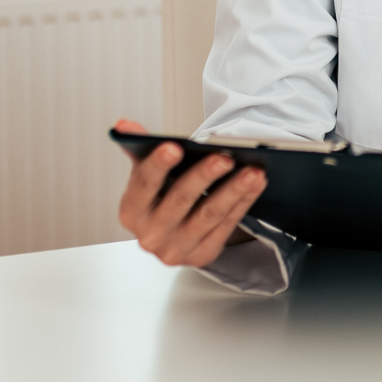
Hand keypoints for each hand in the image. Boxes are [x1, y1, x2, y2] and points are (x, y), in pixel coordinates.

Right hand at [115, 118, 266, 266]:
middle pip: (180, 200)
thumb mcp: (147, 176)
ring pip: (209, 215)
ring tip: (252, 170)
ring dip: (233, 190)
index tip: (173, 147)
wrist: (172, 235)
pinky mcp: (202, 255)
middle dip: (203, 176)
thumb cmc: (161, 199)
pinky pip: (227, 226)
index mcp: (132, 211)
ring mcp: (176, 249)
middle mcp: (151, 234)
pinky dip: (244, 202)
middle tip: (224, 157)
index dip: (157, 166)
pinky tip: (256, 184)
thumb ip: (140, 149)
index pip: (143, 185)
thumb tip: (125, 126)